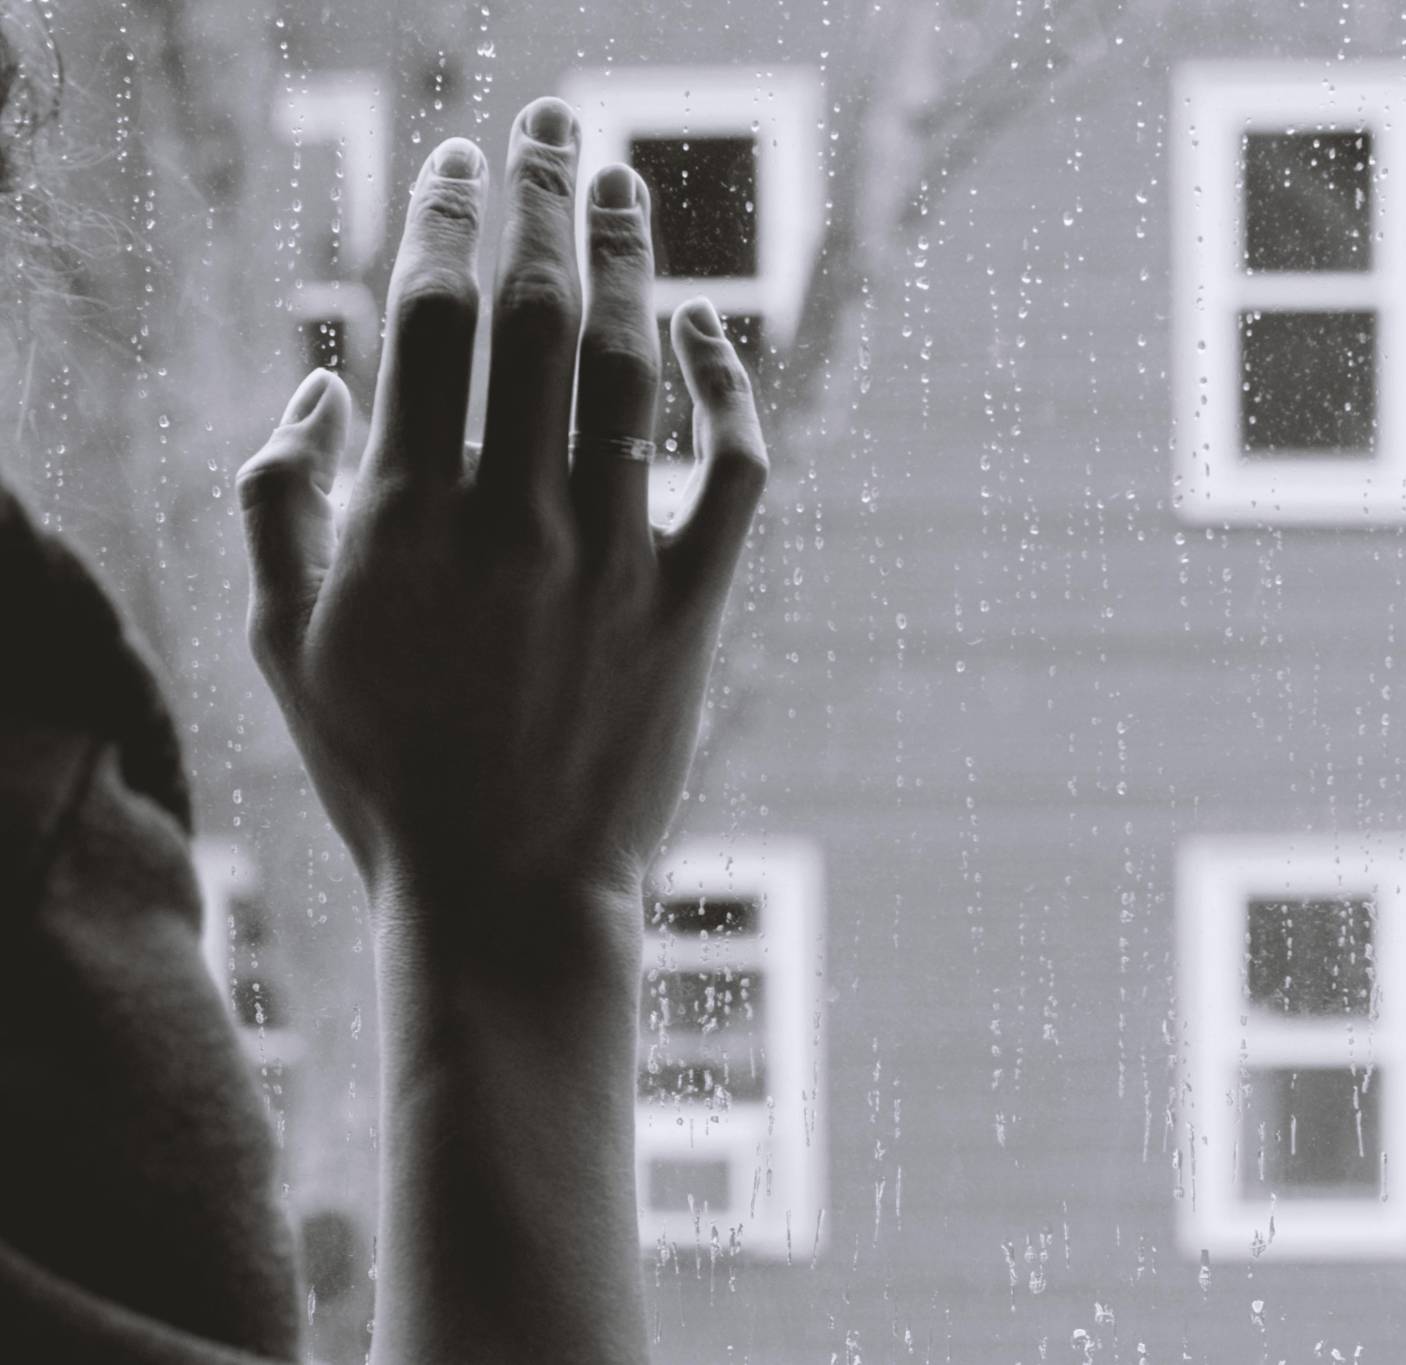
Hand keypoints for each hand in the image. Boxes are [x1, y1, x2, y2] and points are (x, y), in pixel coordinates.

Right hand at [235, 98, 766, 966]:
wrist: (507, 895)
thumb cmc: (384, 772)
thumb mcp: (281, 643)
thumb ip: (274, 500)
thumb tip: (317, 383)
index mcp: (404, 514)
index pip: (428, 319)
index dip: (443, 220)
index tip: (452, 161)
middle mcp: (514, 517)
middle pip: (538, 315)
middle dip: (540, 199)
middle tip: (549, 125)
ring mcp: (612, 558)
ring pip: (635, 370)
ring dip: (631, 262)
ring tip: (623, 186)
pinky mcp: (691, 605)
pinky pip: (733, 471)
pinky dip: (732, 391)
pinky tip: (714, 332)